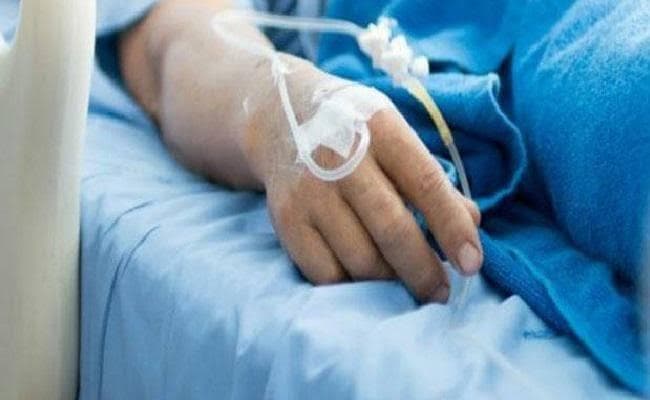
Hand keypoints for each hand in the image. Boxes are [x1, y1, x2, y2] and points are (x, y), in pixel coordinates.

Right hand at [244, 67, 481, 302]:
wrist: (279, 118)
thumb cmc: (352, 131)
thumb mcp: (394, 134)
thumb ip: (430, 177)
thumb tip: (472, 222)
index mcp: (380, 131)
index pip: (425, 183)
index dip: (453, 228)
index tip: (472, 264)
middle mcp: (340, 160)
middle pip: (392, 231)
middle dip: (424, 272)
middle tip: (441, 293)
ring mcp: (309, 192)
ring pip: (360, 260)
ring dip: (390, 281)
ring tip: (402, 281)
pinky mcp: (285, 220)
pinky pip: (325, 273)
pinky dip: (352, 285)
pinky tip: (366, 278)